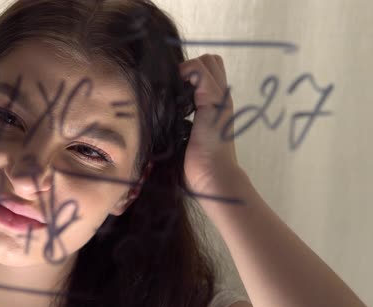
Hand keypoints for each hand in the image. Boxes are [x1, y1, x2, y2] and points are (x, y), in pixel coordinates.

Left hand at [179, 54, 241, 192]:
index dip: (189, 74)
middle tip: (173, 88)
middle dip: (189, 67)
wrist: (214, 180)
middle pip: (210, 61)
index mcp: (215, 106)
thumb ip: (177, 123)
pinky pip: (200, 71)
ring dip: (187, 69)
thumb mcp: (183, 138)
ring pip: (207, 61)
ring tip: (173, 91)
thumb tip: (152, 117)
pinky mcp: (213, 102)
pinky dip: (186, 72)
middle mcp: (220, 99)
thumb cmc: (197, 167)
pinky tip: (173, 92)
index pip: (207, 72)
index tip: (172, 91)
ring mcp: (219, 99)